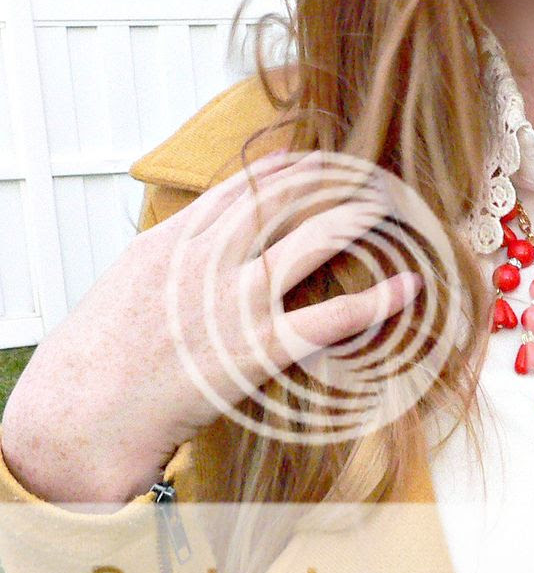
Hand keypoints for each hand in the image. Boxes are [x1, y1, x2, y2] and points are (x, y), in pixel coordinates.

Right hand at [0, 152, 422, 506]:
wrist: (84, 413)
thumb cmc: (104, 355)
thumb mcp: (130, 279)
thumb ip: (175, 249)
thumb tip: (209, 229)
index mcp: (176, 239)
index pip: (247, 184)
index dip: (295, 167)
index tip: (324, 159)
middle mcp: (210, 259)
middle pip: (289, 198)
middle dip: (337, 180)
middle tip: (373, 176)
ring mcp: (237, 302)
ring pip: (317, 238)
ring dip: (362, 217)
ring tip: (393, 209)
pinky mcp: (260, 350)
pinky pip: (334, 318)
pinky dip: (378, 301)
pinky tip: (409, 287)